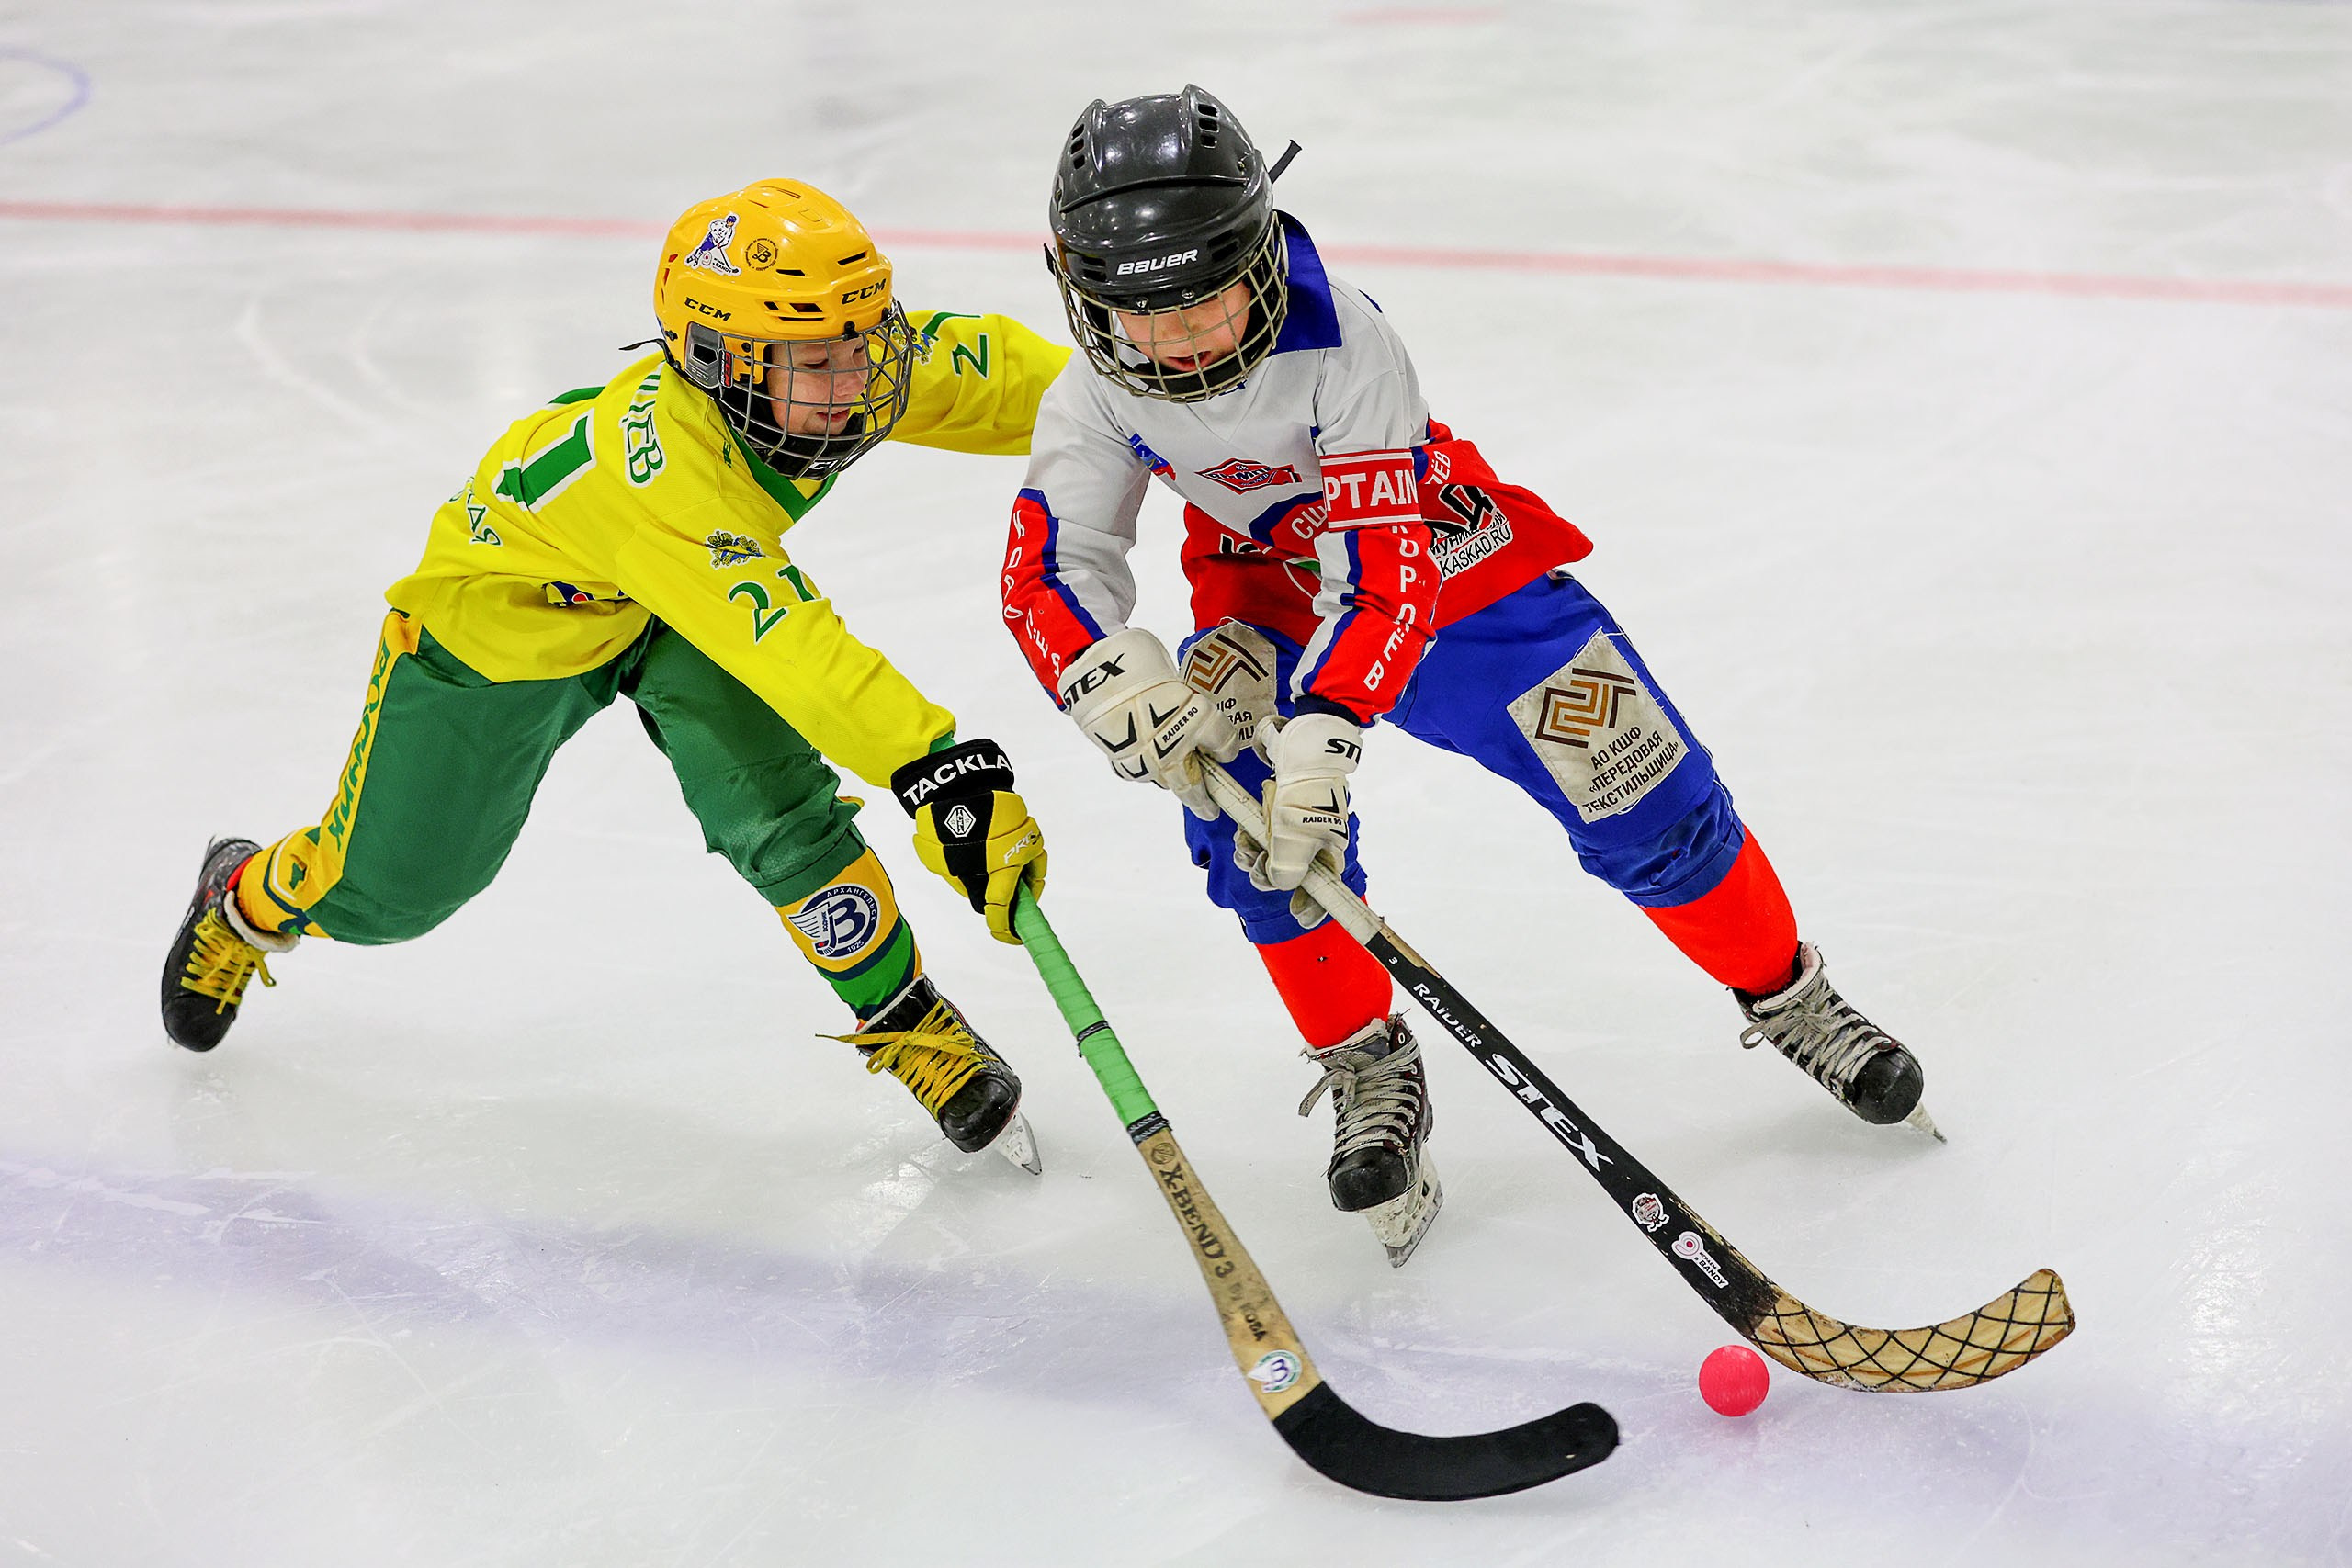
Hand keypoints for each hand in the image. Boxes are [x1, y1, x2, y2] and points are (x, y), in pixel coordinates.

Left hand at [892, 739, 1047, 944]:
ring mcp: (1027, 835)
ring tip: (1004, 885)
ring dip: (1021, 881)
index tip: (1004, 935)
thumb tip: (980, 900)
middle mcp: (1020, 851)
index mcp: (1000, 864)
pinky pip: (1027, 849)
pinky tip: (1002, 860)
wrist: (956, 781)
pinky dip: (1019, 859)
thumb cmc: (944, 823)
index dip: (1003, 925)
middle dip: (1017, 904)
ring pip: (1031, 868)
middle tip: (1007, 915)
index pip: (1002, 905)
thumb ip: (964, 884)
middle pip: (1026, 889)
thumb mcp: (945, 862)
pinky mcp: (1027, 822)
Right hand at [1057, 628, 1241, 819]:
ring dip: (1173, 781)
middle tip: (1211, 810)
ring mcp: (1147, 759)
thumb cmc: (1136, 661)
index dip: (1226, 747)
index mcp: (1199, 719)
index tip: (1224, 750)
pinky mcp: (1122, 762)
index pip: (1224, 744)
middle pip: (1194, 784)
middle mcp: (1176, 746)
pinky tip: (1146, 760)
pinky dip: (1145, 768)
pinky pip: (1138, 772)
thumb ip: (1184, 702)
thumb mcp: (1172, 676)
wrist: (1092, 669)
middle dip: (1204, 800)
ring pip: (1166, 781)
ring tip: (1178, 782)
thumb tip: (1184, 714)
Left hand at [1257, 711, 1360, 890]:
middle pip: (1291, 873)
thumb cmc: (1302, 795)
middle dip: (1268, 874)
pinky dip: (1251, 837)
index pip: (1326, 888)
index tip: (1301, 918)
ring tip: (1243, 845)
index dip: (1314, 906)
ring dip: (1254, 855)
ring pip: (1272, 855)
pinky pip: (1263, 836)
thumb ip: (1286, 870)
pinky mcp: (1280, 813)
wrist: (1299, 748)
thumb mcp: (1293, 838)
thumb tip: (1280, 885)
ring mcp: (1297, 827)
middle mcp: (1315, 841)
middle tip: (1255, 866)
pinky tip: (1242, 833)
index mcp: (1330, 849)